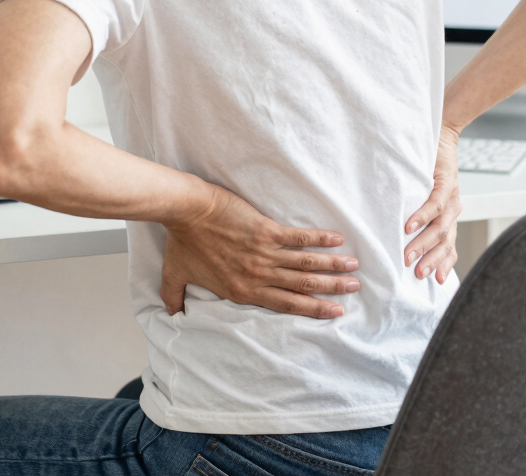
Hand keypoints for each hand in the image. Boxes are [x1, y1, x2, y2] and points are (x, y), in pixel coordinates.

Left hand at [161, 184, 360, 318]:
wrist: (188, 211)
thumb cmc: (181, 241)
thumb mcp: (174, 275)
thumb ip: (174, 297)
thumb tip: (172, 314)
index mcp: (241, 290)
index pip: (284, 304)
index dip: (311, 310)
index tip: (333, 312)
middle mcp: (258, 275)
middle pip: (302, 286)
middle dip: (330, 290)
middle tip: (352, 291)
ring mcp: (264, 253)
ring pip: (306, 264)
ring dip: (332, 267)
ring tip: (353, 269)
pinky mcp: (266, 230)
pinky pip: (298, 237)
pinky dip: (320, 239)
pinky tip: (337, 240)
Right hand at [404, 124, 461, 283]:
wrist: (441, 134)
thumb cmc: (430, 166)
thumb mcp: (428, 193)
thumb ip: (423, 213)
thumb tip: (402, 233)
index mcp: (450, 216)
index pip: (450, 246)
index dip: (444, 264)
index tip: (436, 282)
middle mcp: (454, 209)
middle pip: (445, 242)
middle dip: (431, 260)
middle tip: (415, 273)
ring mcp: (452, 196)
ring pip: (440, 227)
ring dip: (423, 243)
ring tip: (408, 255)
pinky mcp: (446, 181)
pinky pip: (434, 203)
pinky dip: (421, 215)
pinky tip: (409, 225)